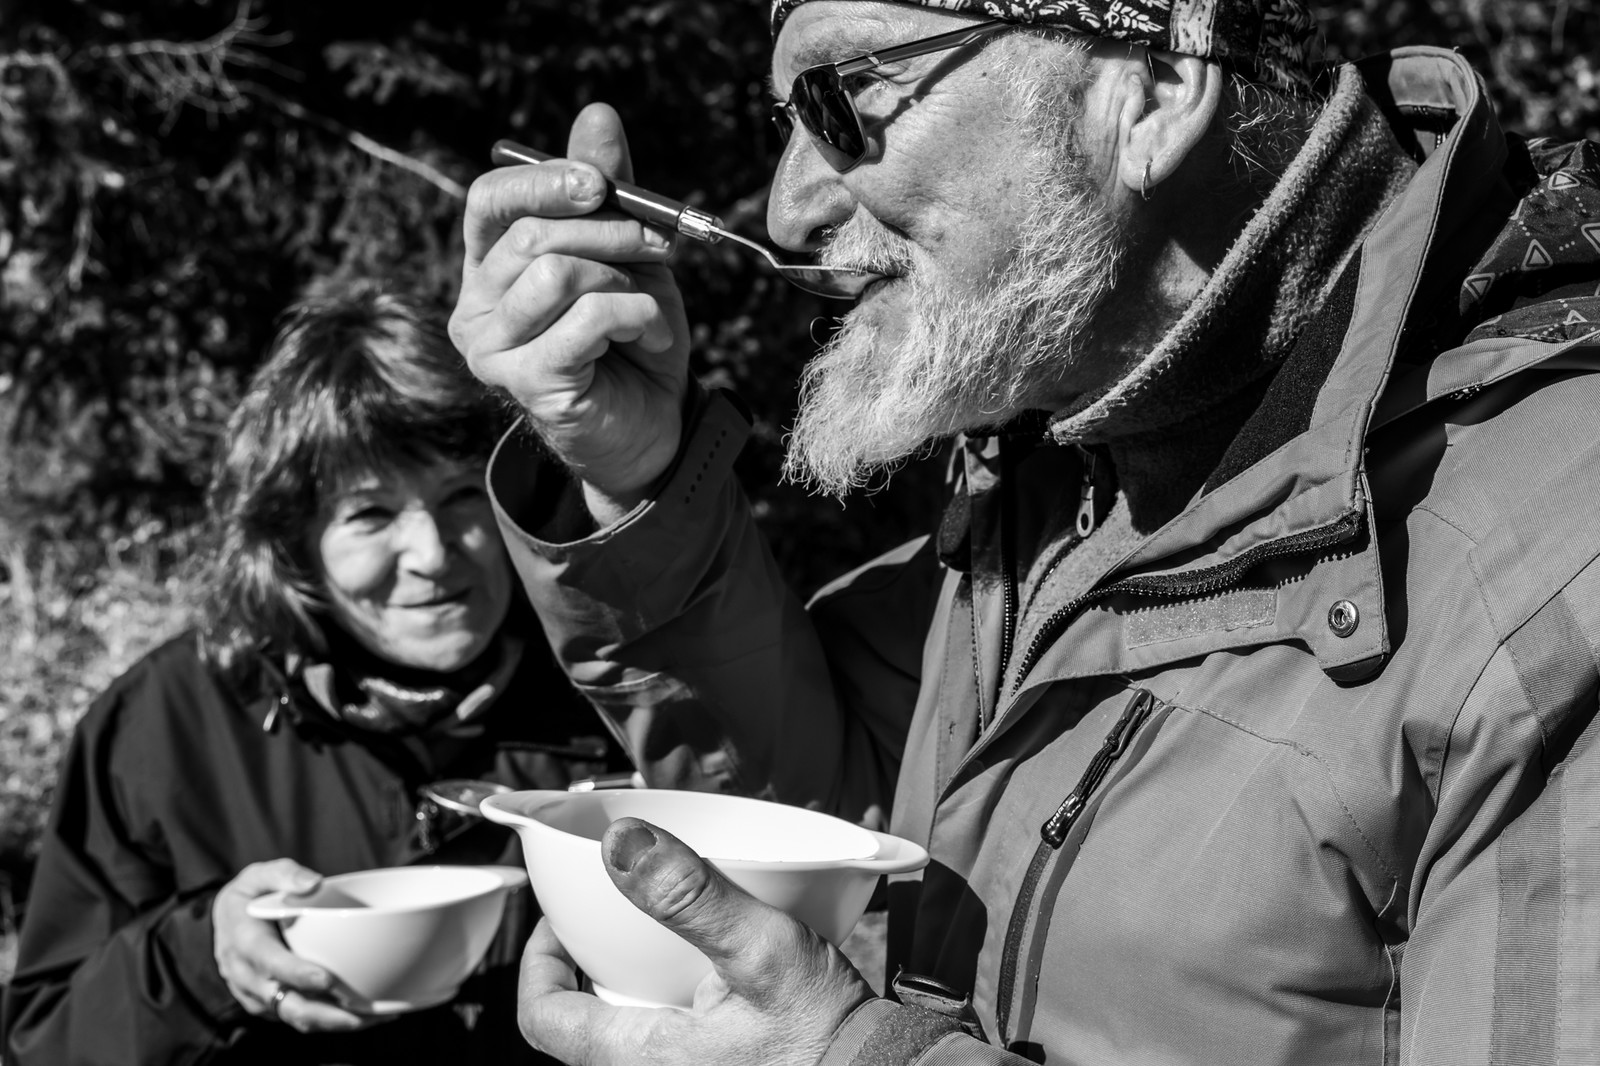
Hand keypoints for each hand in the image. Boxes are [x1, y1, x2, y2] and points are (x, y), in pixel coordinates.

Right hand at [212, 859, 383, 1031]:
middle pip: (284, 1004)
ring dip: (332, 1022)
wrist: (226, 924)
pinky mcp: (270, 1005)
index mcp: (243, 942)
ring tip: (372, 1017)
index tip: (327, 979)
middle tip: (359, 1015)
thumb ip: (284, 875)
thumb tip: (313, 884)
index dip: (297, 974)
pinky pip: (298, 1018)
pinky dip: (328, 1020)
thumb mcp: (258, 876)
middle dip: (322, 1014)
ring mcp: (258, 996)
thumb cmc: (248, 897)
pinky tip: (362, 1015)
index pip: (269, 963)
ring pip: (294, 1017)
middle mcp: (246, 976)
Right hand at [451, 102, 690, 518]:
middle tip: (663, 244)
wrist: (655, 425)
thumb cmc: (634, 338)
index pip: (489, 201)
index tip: (601, 183)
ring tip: (650, 306)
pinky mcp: (526, 383)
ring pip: (554, 273)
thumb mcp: (629, 253)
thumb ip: (608, 190)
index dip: (544, 180)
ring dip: (623, 278)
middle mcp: (476, 308)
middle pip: (530, 234)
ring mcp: (492, 350)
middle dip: (610, 229)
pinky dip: (634, 315)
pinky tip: (652, 336)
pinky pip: (584, 318)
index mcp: (489, 267)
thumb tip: (597, 114)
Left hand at [517, 819, 875, 1064]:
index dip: (537, 960)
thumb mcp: (761, 949)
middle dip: (587, 962)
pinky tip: (704, 967)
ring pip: (622, 1028)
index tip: (558, 919)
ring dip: (628, 978)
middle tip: (613, 912)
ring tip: (658, 929)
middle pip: (580, 1020)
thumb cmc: (825, 1032)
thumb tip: (621, 845)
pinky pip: (664, 1039)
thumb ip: (688, 894)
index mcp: (639, 1057)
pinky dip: (667, 997)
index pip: (541, 1018)